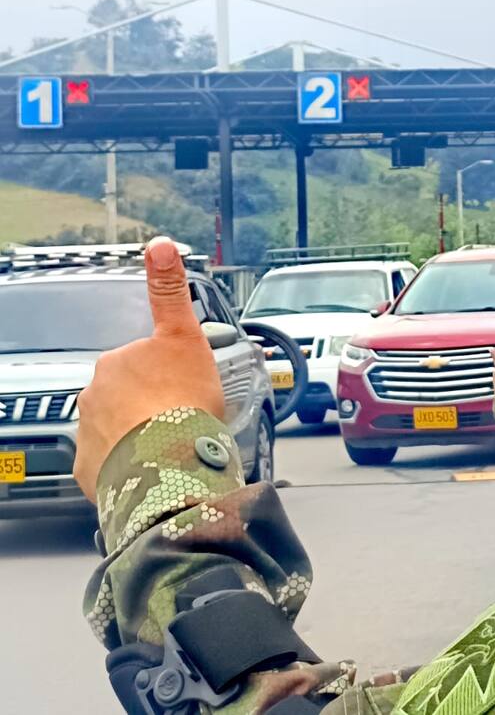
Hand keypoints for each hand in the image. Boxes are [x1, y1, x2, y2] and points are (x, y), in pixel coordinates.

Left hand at [74, 237, 225, 501]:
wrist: (169, 464)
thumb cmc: (181, 402)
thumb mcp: (184, 335)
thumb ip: (170, 292)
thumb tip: (159, 246)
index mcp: (117, 362)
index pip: (140, 359)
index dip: (163, 371)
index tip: (177, 387)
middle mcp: (95, 394)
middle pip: (126, 392)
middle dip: (149, 400)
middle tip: (182, 412)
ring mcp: (91, 432)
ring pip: (117, 426)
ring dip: (139, 431)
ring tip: (170, 442)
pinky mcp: (91, 468)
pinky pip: (110, 461)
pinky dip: (128, 461)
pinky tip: (152, 462)